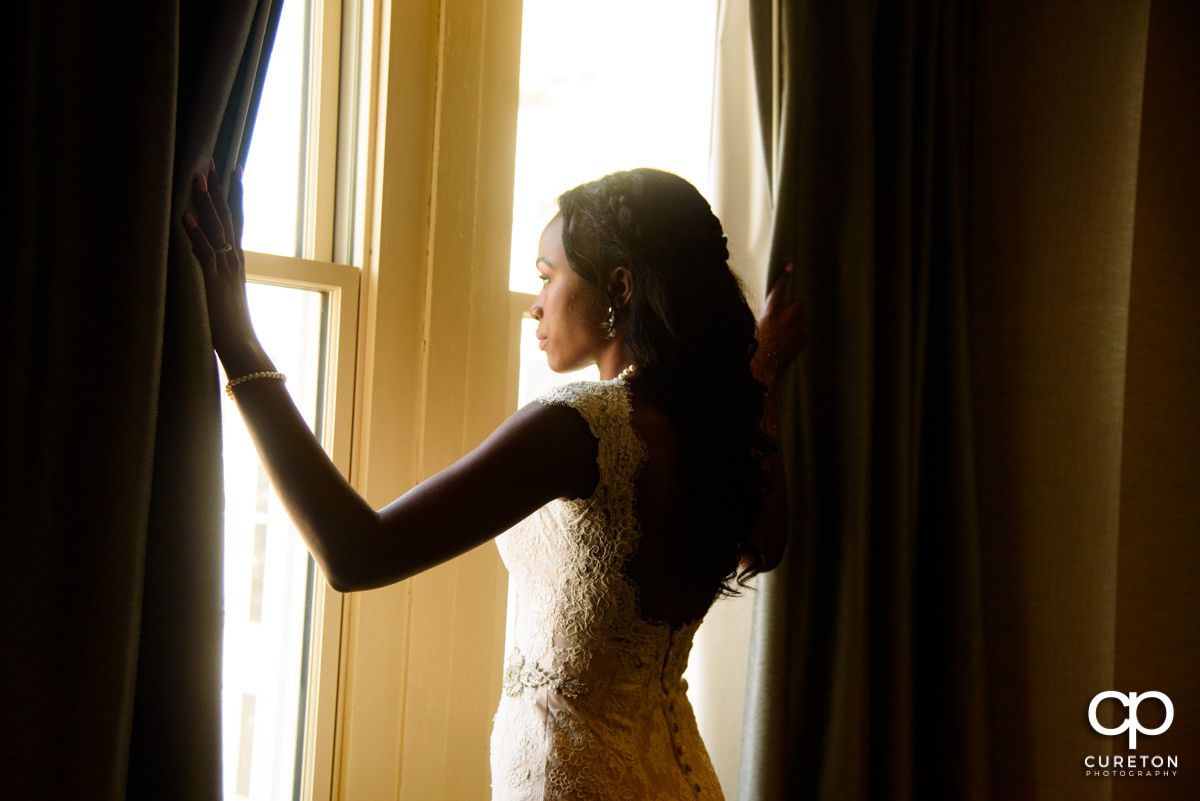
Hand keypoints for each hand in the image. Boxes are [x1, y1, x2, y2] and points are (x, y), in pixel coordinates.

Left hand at [183, 161, 259, 365]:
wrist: (241, 343)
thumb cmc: (230, 322)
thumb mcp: (225, 291)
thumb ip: (219, 273)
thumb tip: (210, 262)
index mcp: (237, 259)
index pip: (237, 219)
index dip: (235, 194)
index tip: (234, 169)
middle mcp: (234, 258)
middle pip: (229, 216)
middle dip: (221, 188)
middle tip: (214, 161)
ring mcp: (224, 268)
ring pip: (218, 228)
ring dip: (208, 203)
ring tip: (200, 178)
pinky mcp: (212, 280)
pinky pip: (204, 253)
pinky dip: (195, 235)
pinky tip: (185, 218)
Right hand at [752, 264, 806, 392]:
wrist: (761, 369)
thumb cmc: (753, 348)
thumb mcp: (751, 327)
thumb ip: (760, 317)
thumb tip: (765, 313)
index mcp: (770, 313)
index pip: (779, 289)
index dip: (784, 277)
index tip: (790, 266)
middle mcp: (785, 319)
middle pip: (799, 303)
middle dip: (795, 306)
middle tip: (787, 313)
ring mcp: (796, 331)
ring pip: (803, 318)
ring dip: (797, 320)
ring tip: (787, 329)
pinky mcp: (801, 342)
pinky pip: (804, 333)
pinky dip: (799, 334)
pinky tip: (789, 341)